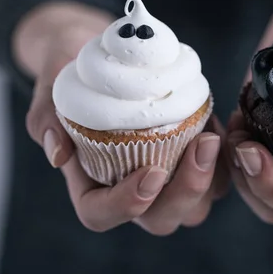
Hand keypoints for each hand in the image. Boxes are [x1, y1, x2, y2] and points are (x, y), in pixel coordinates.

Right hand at [14, 1, 228, 233]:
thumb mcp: (51, 85)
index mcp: (89, 182)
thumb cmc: (72, 72)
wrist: (103, 53)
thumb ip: (45, 118)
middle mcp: (129, 188)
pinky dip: (226, 161)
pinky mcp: (191, 161)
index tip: (150, 172)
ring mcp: (164, 179)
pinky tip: (222, 125)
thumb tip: (57, 154)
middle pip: (160, 219)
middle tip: (202, 145)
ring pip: (195, 206)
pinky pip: (219, 179)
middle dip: (185, 192)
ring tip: (213, 135)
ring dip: (211, 179)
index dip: (126, 204)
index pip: (101, 214)